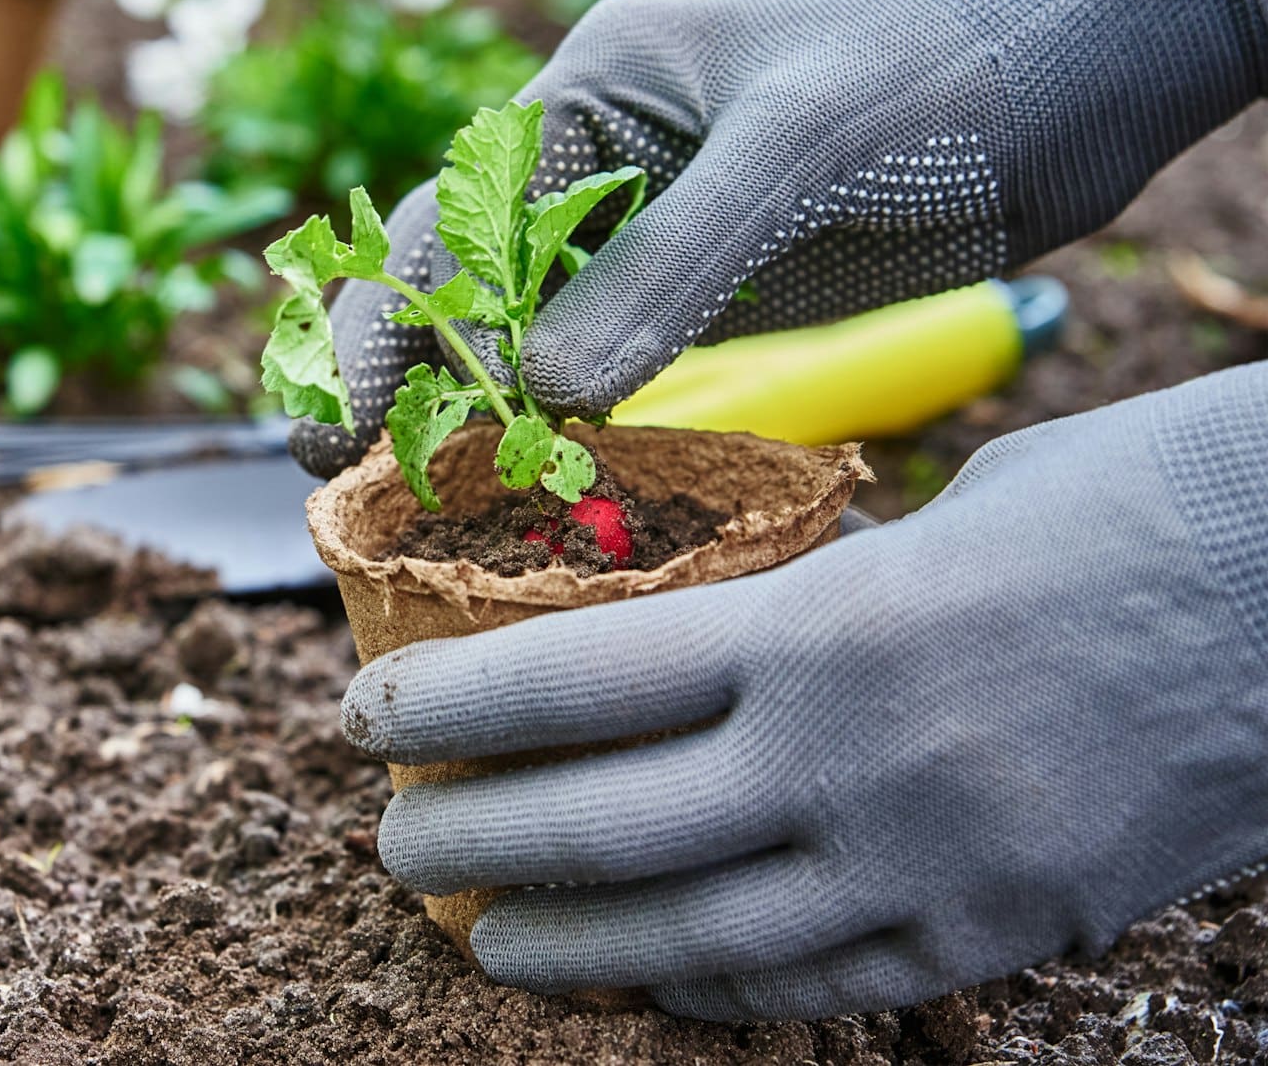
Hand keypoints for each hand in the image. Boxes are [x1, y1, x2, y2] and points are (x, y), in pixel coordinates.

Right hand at [291, 0, 1267, 478]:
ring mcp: (641, 227)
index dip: (388, 321)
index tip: (340, 421)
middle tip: (328, 469)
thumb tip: (547, 395)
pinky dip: (551, 418)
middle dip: (389, 365)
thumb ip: (669, 268)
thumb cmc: (930, 86)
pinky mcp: (693, 288)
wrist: (1064, 87)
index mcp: (589, 90)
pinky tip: (523, 479)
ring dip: (460, 401)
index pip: (451, 217)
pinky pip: (596, 359)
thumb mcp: (794, 157)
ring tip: (400, 497)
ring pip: (515, 324)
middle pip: (454, 272)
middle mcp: (594, 157)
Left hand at [339, 363, 1267, 1019]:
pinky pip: (823, 988)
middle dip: (471, 844)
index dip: (445, 707)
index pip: (572, 682)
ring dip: (568, 947)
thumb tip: (717, 646)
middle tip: (396, 847)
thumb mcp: (939, 521)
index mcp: (825, 626)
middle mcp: (854, 764)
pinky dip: (716, 991)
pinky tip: (655, 982)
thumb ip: (814, 600)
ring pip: (695, 941)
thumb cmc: (1133, 507)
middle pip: (602, 830)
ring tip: (487, 937)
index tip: (363, 716)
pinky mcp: (1006, 933)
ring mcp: (931, 869)